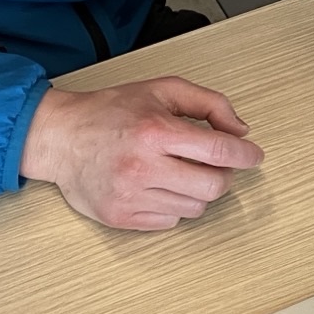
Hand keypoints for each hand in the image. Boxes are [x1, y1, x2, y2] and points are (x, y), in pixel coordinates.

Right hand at [20, 77, 263, 230]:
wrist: (60, 137)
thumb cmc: (110, 112)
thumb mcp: (162, 90)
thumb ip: (208, 104)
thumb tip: (240, 130)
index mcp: (155, 131)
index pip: (219, 151)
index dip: (245, 155)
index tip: (254, 156)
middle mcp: (142, 166)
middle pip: (213, 186)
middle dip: (223, 175)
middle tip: (214, 165)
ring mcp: (130, 196)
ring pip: (195, 208)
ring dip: (197, 191)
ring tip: (179, 172)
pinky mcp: (120, 218)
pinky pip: (170, 222)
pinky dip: (174, 206)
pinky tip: (160, 186)